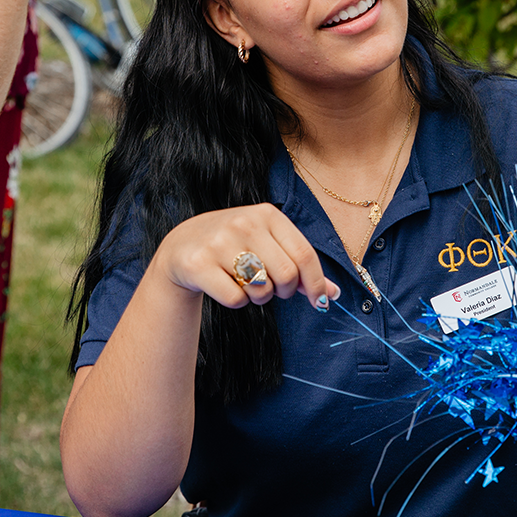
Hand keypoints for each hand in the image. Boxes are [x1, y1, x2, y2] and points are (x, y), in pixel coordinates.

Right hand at [150, 203, 340, 311]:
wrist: (182, 245)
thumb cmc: (235, 247)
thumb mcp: (268, 244)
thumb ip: (300, 267)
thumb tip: (334, 294)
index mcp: (266, 214)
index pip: (304, 254)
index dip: (316, 283)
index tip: (321, 302)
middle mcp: (244, 223)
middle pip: (286, 274)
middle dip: (285, 291)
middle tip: (275, 290)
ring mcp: (219, 242)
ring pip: (261, 288)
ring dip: (260, 297)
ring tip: (247, 284)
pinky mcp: (199, 264)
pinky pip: (236, 299)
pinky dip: (237, 301)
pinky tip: (226, 286)